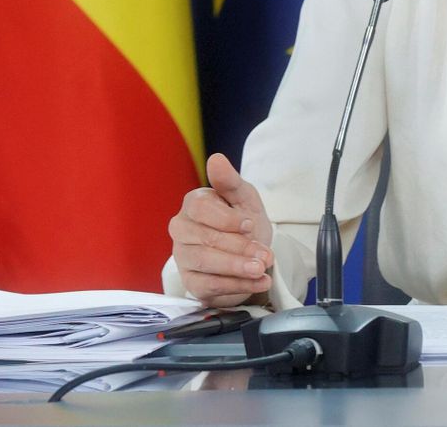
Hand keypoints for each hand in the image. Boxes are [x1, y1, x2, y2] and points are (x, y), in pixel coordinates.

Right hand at [169, 153, 275, 306]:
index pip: (200, 209)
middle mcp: (182, 230)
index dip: (227, 219)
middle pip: (205, 239)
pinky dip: (238, 286)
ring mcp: (184, 257)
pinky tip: (258, 282)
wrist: (251, 254)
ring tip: (261, 269)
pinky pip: (210, 286)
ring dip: (237, 268)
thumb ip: (230, 181)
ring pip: (206, 263)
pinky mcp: (191, 282)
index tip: (249, 225)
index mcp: (193, 205)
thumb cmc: (244, 223)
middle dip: (239, 248)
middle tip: (264, 255)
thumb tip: (216, 160)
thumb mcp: (245, 199)